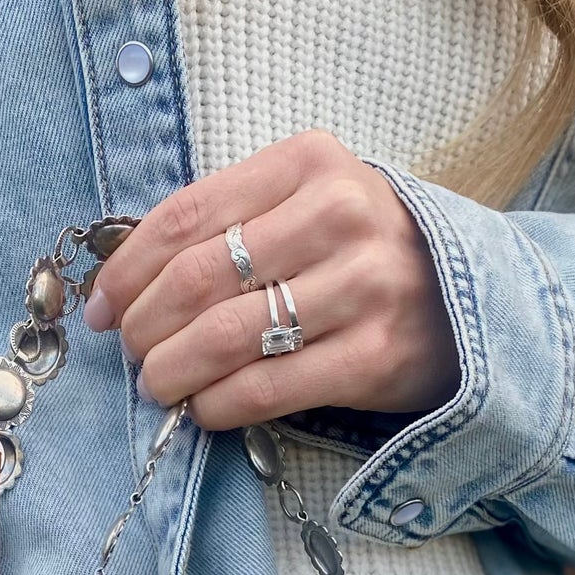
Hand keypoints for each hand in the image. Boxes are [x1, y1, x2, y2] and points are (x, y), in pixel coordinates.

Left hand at [84, 129, 458, 430]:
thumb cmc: (366, 254)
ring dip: (174, 370)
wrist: (474, 302)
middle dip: (145, 325)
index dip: (127, 268)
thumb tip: (129, 278)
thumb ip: (234, 222)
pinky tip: (203, 410)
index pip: (187, 216)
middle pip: (200, 278)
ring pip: (229, 335)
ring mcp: (362, 288)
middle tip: (130, 352)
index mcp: (309, 164)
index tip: (100, 307)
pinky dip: (219, 404)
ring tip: (157, 385)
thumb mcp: (309, 204)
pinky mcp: (374, 356)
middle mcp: (339, 216)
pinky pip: (269, 387)